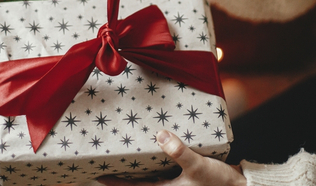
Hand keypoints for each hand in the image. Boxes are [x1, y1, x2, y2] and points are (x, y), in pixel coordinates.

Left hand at [96, 130, 246, 185]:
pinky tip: (154, 146)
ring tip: (125, 149)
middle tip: (106, 157)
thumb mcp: (198, 167)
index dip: (112, 181)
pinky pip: (162, 168)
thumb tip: (160, 135)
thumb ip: (179, 152)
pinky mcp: (182, 177)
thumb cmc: (219, 184)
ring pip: (148, 175)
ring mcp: (174, 184)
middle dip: (121, 171)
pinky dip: (154, 159)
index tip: (96, 173)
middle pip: (136, 181)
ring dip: (137, 165)